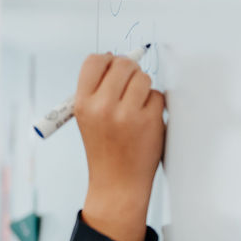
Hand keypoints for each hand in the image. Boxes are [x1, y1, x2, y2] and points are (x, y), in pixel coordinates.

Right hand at [73, 53, 164, 240]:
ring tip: (135, 108)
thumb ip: (97, 90)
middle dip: (129, 71)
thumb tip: (115, 57)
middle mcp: (102, 106)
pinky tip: (145, 122)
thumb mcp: (87, 118)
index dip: (107, 60)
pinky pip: (157, 96)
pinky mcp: (150, 121)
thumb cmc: (103, 148)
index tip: (112, 69)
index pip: (94, 61)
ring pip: (143, 78)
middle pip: (122, 64)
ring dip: (143, 89)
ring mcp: (127, 114)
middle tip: (129, 87)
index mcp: (82, 104)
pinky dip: (154, 106)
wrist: (117, 183)